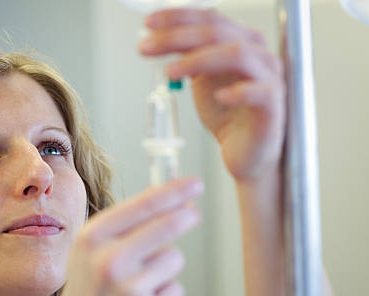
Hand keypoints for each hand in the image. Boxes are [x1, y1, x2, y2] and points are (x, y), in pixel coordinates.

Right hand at [50, 178, 202, 295]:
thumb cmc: (90, 288)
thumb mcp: (90, 250)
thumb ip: (123, 225)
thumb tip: (169, 199)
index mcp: (92, 239)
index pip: (142, 206)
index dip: (173, 191)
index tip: (195, 183)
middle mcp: (109, 262)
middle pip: (167, 226)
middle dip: (185, 216)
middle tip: (193, 214)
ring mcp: (129, 291)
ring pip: (174, 258)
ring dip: (166, 266)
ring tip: (140, 281)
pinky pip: (176, 289)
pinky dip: (165, 294)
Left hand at [140, 9, 285, 182]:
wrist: (246, 153)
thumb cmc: (228, 115)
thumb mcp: (201, 81)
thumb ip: (186, 58)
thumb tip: (155, 39)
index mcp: (241, 41)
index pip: (210, 19)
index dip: (178, 17)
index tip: (148, 23)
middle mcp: (258, 53)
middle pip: (217, 32)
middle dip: (177, 36)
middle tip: (147, 46)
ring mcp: (269, 77)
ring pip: (237, 55)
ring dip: (199, 60)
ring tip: (170, 71)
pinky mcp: (273, 106)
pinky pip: (260, 92)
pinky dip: (239, 92)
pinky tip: (220, 97)